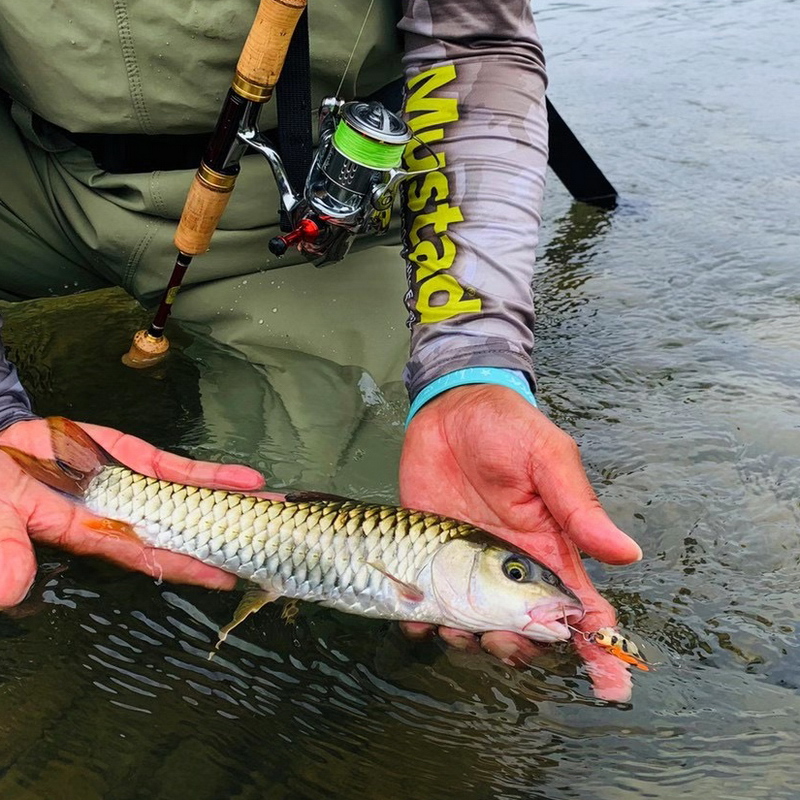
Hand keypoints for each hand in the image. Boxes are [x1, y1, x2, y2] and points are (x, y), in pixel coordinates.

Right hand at [0, 418, 265, 607]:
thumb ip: (5, 549)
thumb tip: (8, 591)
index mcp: (94, 534)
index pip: (150, 554)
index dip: (187, 566)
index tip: (225, 577)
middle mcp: (126, 515)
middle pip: (185, 531)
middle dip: (226, 539)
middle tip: (272, 547)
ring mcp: (137, 485)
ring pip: (192, 498)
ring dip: (232, 505)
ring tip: (275, 509)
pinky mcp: (137, 458)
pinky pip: (180, 468)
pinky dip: (213, 474)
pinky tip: (247, 478)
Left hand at [398, 384, 641, 701]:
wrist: (449, 409)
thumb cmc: (507, 428)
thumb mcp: (547, 458)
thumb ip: (578, 506)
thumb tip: (627, 553)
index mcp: (549, 549)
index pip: (582, 609)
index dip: (601, 649)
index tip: (612, 685)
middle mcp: (512, 569)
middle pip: (527, 632)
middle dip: (521, 648)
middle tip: (503, 639)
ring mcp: (468, 568)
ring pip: (477, 629)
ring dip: (472, 644)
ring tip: (457, 630)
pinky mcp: (429, 559)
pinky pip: (427, 607)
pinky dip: (423, 625)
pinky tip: (418, 620)